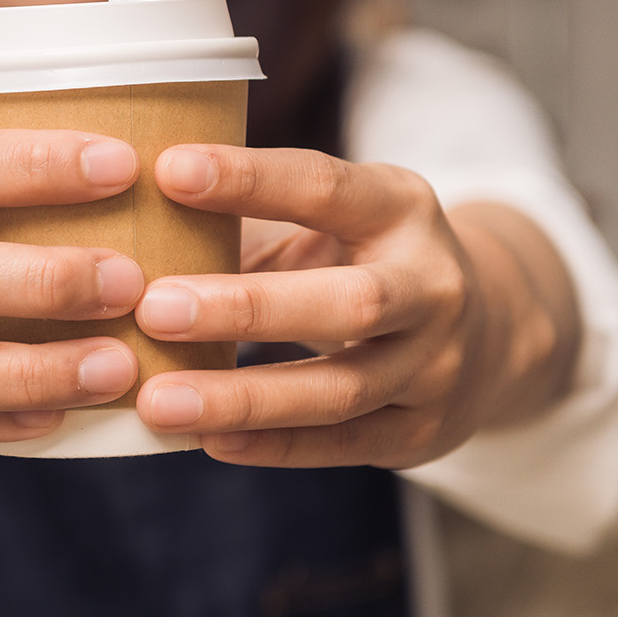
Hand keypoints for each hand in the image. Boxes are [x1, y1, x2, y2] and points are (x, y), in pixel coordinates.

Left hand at [130, 145, 579, 468]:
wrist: (488, 330)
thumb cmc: (363, 258)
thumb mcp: (330, 219)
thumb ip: (248, 222)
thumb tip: (128, 225)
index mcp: (401, 207)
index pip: (324, 186)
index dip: (249, 179)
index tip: (168, 171)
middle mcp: (432, 284)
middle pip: (350, 302)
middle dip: (249, 308)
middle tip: (155, 308)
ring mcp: (436, 365)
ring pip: (341, 389)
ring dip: (244, 397)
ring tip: (158, 400)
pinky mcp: (422, 431)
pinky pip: (342, 445)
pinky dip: (273, 445)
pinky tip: (207, 440)